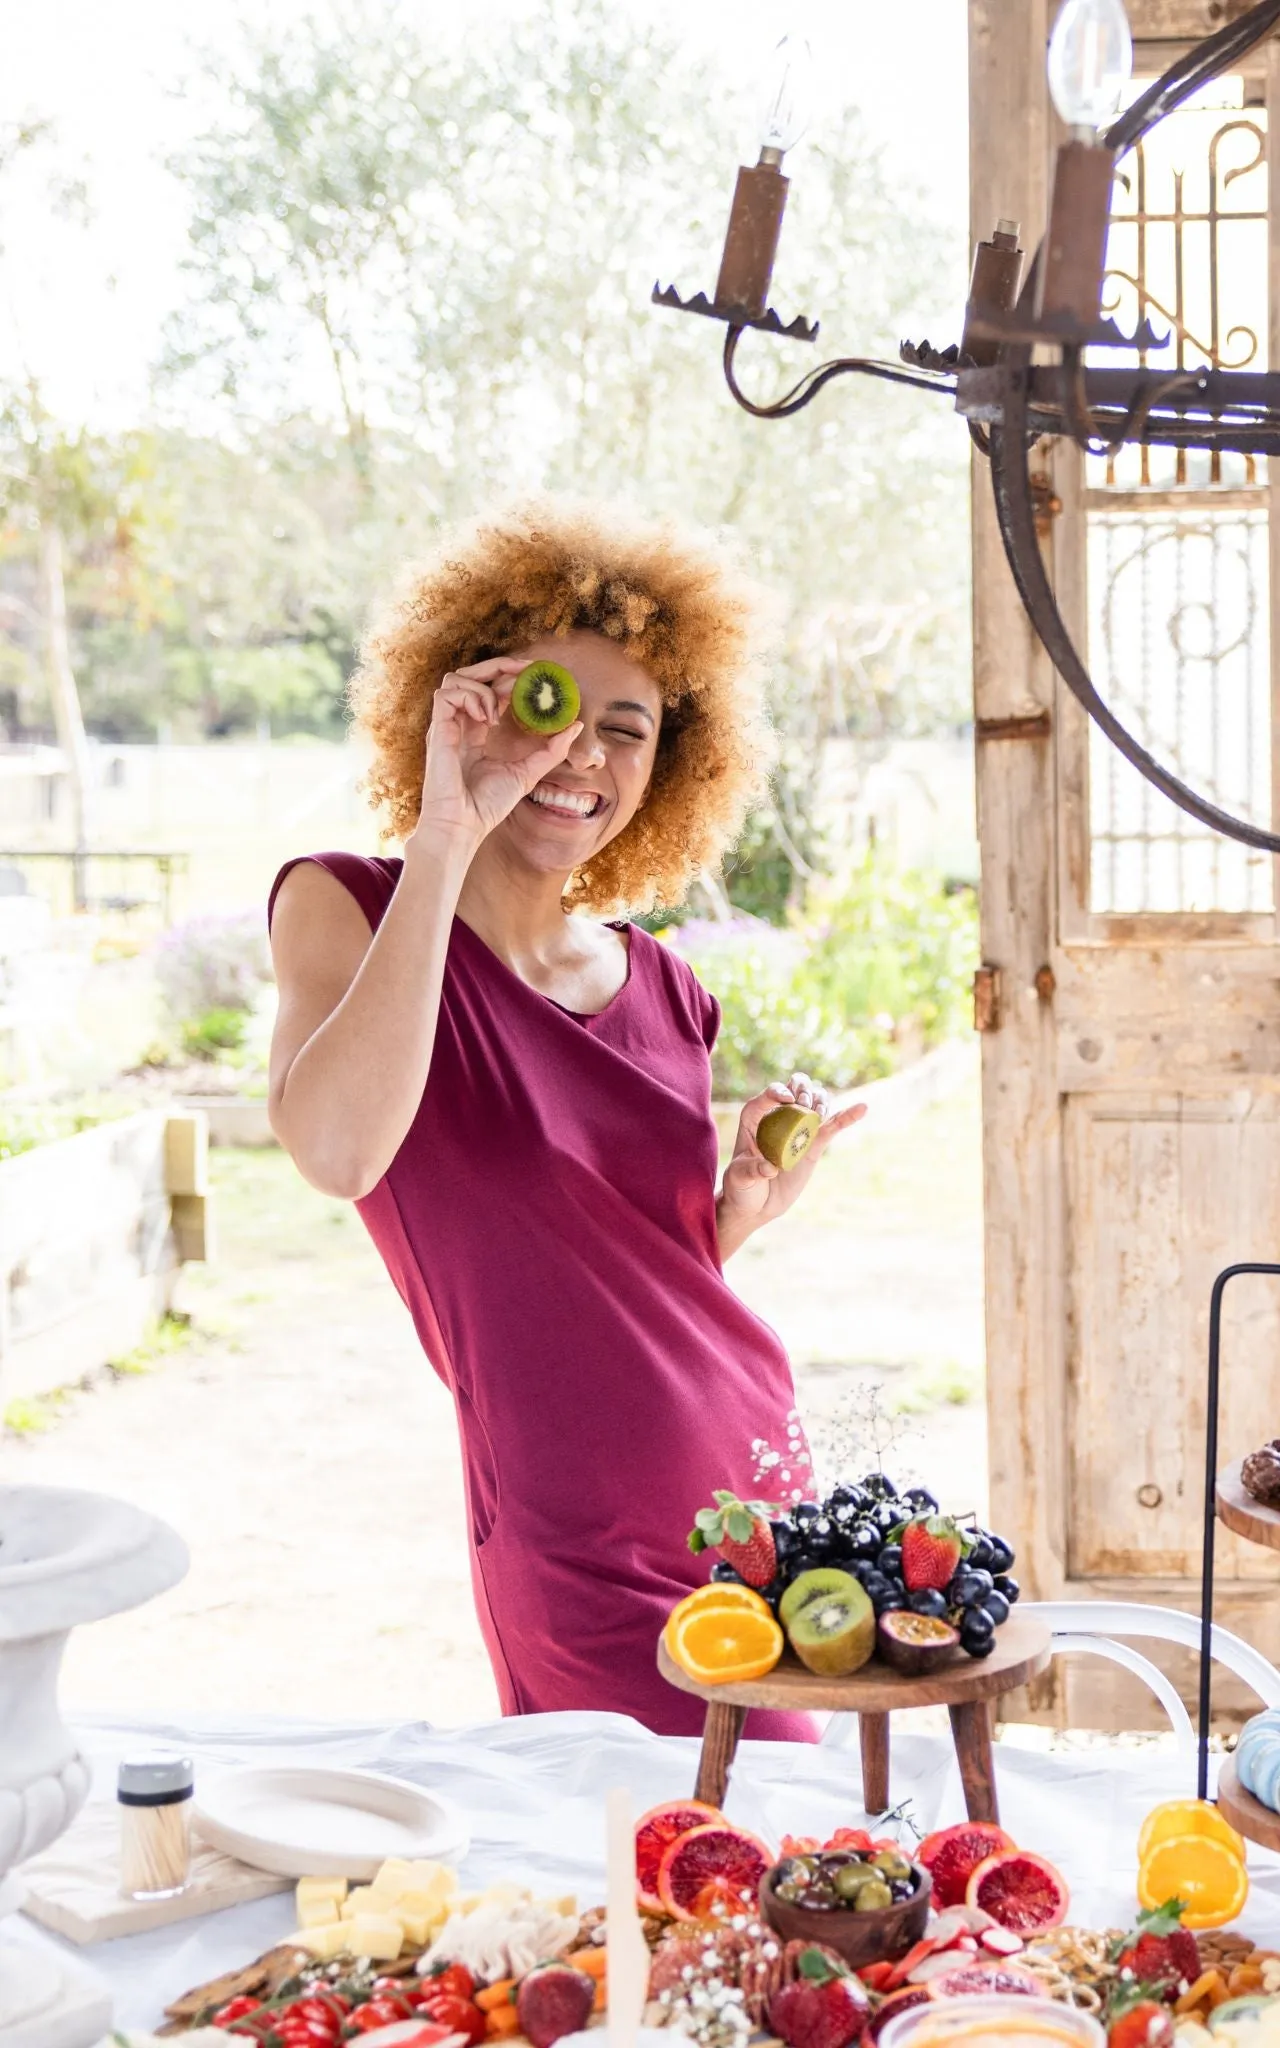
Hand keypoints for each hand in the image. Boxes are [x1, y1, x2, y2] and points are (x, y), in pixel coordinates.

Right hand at [407, 656, 584, 852]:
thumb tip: (576, 726)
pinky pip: (447, 694)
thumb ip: (551, 750)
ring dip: (483, 685)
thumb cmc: (487, 806)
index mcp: (474, 733)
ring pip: (455, 679)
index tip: (533, 675)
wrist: (463, 826)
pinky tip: (487, 718)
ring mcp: (445, 727)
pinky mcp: (437, 731)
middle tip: (525, 672)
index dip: (507, 677)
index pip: (486, 691)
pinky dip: (470, 697)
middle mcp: (458, 725)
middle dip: (498, 667)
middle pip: (469, 676)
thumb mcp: (528, 773)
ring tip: (498, 709)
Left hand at [716, 1072, 866, 1250]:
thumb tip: (770, 1167)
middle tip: (803, 1105)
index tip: (788, 1100)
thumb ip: (751, 1170)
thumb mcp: (739, 1177)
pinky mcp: (814, 1144)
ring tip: (817, 1115)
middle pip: (795, 1088)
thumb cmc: (741, 1187)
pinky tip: (862, 1108)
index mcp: (755, 1117)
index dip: (778, 1091)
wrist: (758, 1204)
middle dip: (802, 1089)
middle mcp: (778, 1117)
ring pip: (815, 1102)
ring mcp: (799, 1129)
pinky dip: (847, 1117)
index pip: (768, 1095)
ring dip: (820, 1101)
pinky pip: (833, 1127)